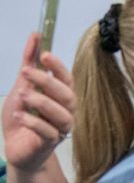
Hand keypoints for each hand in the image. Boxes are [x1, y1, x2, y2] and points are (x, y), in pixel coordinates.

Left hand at [2, 33, 74, 172]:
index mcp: (61, 97)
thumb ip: (29, 63)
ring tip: (22, 96)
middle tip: (26, 72)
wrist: (16, 147)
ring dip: (40, 102)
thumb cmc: (23, 116)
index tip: (45, 55)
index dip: (58, 67)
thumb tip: (35, 36)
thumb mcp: (22, 86)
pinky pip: (47, 132)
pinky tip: (19, 116)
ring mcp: (60, 129)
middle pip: (67, 96)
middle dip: (47, 82)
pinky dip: (32, 122)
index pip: (67, 80)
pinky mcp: (50, 143)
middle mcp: (66, 112)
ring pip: (61, 115)